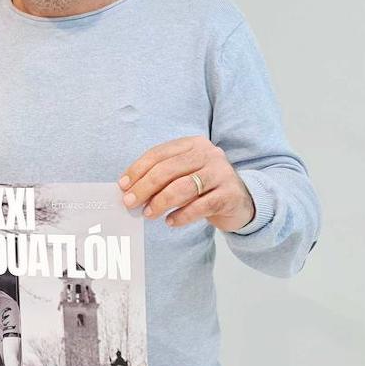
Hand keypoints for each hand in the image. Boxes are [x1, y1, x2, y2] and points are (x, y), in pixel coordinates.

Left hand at [119, 136, 254, 230]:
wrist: (241, 201)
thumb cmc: (203, 187)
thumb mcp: (183, 174)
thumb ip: (161, 176)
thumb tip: (129, 189)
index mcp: (193, 144)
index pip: (158, 154)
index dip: (137, 170)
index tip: (123, 186)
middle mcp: (209, 154)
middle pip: (167, 170)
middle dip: (144, 187)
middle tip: (130, 203)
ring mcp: (221, 173)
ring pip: (182, 187)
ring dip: (160, 202)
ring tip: (148, 214)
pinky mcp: (229, 195)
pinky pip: (200, 206)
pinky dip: (182, 215)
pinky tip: (171, 221)